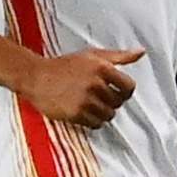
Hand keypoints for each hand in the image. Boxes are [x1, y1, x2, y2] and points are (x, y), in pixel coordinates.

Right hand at [21, 47, 144, 127]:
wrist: (35, 76)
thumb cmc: (64, 65)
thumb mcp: (92, 55)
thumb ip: (119, 56)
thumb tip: (141, 52)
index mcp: (101, 68)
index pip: (129, 87)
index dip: (125, 91)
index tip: (118, 91)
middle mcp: (95, 84)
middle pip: (119, 102)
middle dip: (112, 101)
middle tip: (99, 96)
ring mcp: (85, 100)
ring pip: (109, 115)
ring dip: (102, 112)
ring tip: (91, 104)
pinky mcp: (75, 113)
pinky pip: (96, 124)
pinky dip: (93, 121)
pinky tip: (84, 111)